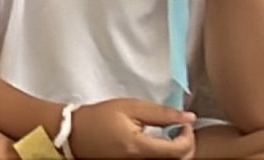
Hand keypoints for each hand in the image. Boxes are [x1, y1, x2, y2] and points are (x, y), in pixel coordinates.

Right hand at [69, 96, 196, 158]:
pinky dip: (167, 156)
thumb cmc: (99, 118)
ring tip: (171, 136)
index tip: (183, 123)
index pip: (179, 150)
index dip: (188, 136)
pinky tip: (161, 144)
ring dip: (178, 152)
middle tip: (181, 129)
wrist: (74, 134)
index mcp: (140, 147)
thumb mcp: (129, 107)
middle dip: (187, 145)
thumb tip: (189, 117)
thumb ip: (160, 113)